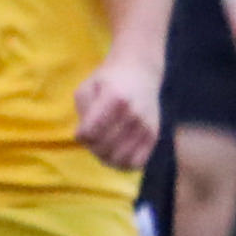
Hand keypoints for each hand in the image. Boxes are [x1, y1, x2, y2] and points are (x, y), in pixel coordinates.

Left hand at [73, 50, 162, 171]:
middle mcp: (133, 114)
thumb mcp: (87, 87)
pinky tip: (117, 152)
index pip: (90, 133)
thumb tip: (83, 137)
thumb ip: (83, 111)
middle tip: (92, 139)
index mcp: (114, 99)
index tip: (82, 130)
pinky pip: (136, 162)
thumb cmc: (108, 80)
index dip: (81, 136)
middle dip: (92, 147)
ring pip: (119, 159)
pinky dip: (123, 164)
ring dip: (106, 157)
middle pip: (103, 148)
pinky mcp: (154, 136)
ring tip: (103, 146)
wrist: (141, 71)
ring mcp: (145, 126)